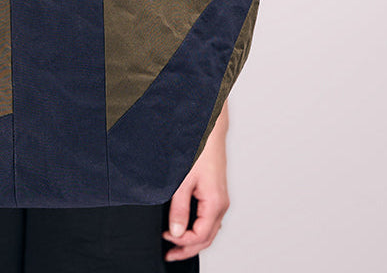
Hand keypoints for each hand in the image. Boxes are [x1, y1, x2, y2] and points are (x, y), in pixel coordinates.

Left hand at [163, 108, 230, 260]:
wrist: (209, 131)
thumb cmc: (199, 150)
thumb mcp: (183, 180)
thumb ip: (179, 208)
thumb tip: (175, 232)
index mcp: (215, 203)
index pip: (200, 235)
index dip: (181, 242)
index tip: (165, 238)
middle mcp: (221, 204)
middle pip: (207, 238)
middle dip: (188, 249)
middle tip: (170, 254)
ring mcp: (220, 199)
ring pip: (210, 230)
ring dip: (193, 240)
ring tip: (175, 245)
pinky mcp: (216, 193)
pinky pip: (210, 219)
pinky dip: (199, 229)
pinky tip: (187, 228)